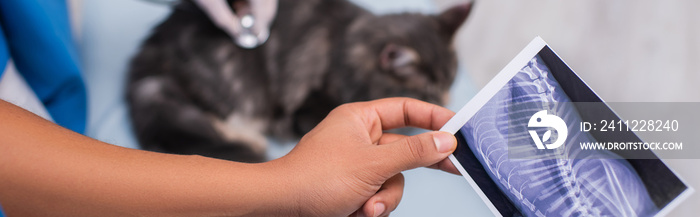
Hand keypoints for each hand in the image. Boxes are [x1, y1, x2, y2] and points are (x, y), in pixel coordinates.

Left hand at [271, 98, 458, 216]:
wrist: (280, 208)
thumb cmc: (317, 178)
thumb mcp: (372, 164)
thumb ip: (413, 152)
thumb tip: (447, 140)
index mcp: (360, 118)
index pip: (406, 110)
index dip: (434, 117)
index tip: (459, 128)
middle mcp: (359, 138)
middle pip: (405, 149)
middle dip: (412, 169)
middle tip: (454, 168)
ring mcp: (356, 165)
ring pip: (394, 179)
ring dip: (384, 198)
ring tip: (366, 207)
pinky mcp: (353, 188)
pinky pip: (379, 194)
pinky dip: (372, 207)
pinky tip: (356, 212)